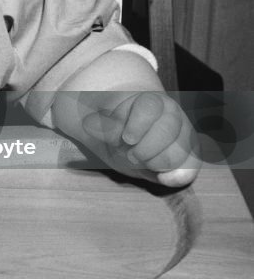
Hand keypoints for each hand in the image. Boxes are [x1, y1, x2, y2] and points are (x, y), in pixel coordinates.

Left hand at [78, 91, 199, 187]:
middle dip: (143, 149)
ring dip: (153, 162)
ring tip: (142, 159)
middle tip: (130, 154)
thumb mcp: (105, 124)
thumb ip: (102, 125)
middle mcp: (173, 116)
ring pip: (176, 154)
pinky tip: (162, 178)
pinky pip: (189, 170)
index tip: (126, 139)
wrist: (130, 137)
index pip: (149, 108)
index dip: (138, 125)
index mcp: (151, 101)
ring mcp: (185, 136)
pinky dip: (176, 177)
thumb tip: (88, 124)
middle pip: (165, 133)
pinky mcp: (190, 158)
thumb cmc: (118, 127)